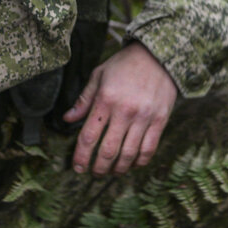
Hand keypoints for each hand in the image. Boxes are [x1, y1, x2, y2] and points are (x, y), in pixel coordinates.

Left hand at [63, 42, 178, 174]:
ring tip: (112, 171)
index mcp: (105, 99)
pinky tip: (132, 164)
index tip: (77, 167)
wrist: (158, 54)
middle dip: (99, 168)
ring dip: (118, 168)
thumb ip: (84, 99)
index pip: (88, 137)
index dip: (81, 157)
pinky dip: (139, 161)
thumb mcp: (99, 75)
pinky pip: (149, 148)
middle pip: (108, 150)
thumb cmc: (125, 64)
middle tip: (95, 173)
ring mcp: (144, 116)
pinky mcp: (160, 119)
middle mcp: (124, 111)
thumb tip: (67, 119)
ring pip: (129, 154)